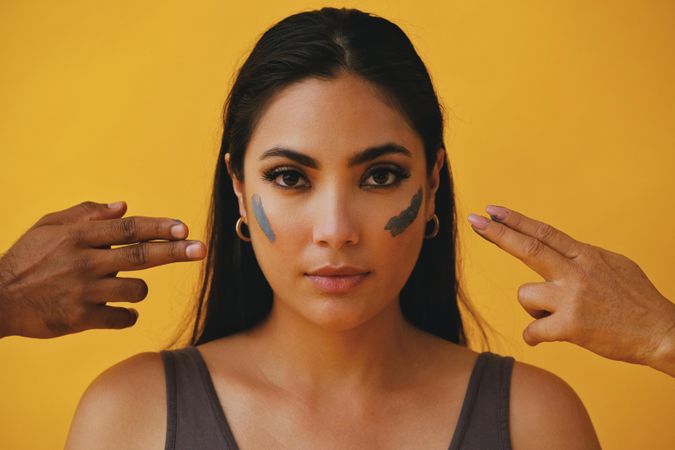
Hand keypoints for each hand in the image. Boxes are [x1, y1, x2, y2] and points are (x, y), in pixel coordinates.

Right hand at [0, 201, 205, 338]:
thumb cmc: (27, 259)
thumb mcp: (48, 226)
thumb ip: (86, 213)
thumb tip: (123, 206)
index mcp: (78, 235)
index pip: (128, 228)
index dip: (159, 227)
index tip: (184, 229)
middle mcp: (83, 261)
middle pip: (140, 255)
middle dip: (174, 252)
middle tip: (201, 250)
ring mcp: (82, 291)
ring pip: (135, 289)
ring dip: (140, 290)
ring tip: (126, 288)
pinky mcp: (79, 318)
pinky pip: (121, 317)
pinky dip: (128, 315)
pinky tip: (122, 312)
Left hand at [467, 205, 674, 375]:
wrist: (663, 332)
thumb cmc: (637, 301)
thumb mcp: (614, 265)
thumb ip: (582, 258)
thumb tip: (559, 252)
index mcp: (586, 256)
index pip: (544, 233)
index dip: (516, 220)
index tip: (492, 210)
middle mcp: (577, 272)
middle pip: (529, 249)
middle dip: (497, 234)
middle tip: (474, 221)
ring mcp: (573, 298)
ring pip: (525, 296)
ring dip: (534, 308)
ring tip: (559, 315)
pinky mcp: (571, 326)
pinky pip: (532, 330)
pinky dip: (534, 335)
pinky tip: (543, 337)